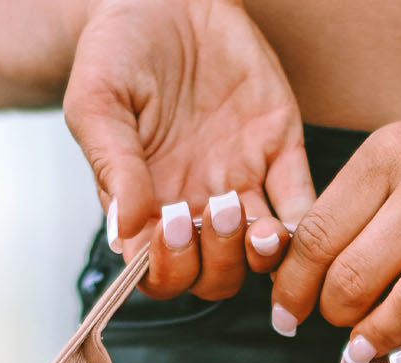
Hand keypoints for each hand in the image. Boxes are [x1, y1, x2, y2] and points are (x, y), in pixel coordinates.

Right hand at [63, 0, 315, 299]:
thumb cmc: (118, 48)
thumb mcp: (98, 102)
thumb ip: (113, 167)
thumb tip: (124, 234)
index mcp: (147, 205)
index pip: (161, 273)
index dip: (168, 268)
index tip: (166, 228)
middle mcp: (195, 205)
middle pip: (214, 276)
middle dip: (215, 259)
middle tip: (211, 209)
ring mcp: (241, 183)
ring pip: (257, 253)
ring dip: (257, 253)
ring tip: (251, 220)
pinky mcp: (279, 151)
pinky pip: (300, 205)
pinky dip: (301, 225)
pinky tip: (290, 219)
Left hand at [269, 66, 400, 362]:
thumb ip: (356, 203)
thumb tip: (299, 274)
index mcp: (394, 152)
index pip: (318, 235)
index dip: (293, 287)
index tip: (288, 313)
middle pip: (356, 275)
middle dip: (333, 315)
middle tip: (334, 325)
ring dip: (376, 339)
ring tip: (362, 350)